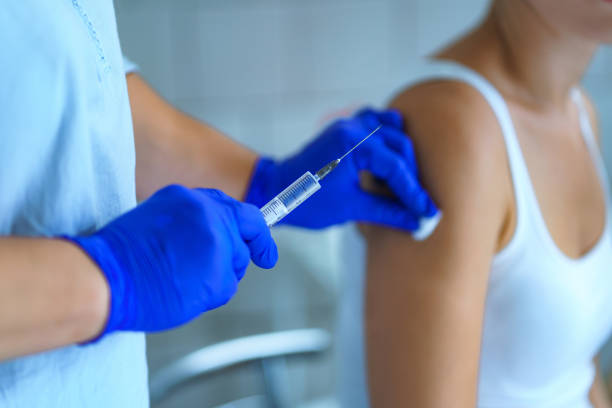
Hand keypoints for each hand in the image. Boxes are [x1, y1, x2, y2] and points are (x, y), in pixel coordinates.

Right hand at [64, 186, 277, 337]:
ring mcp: (216, 240)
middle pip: (246, 228)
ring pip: (236, 262)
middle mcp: (206, 212)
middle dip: (254, 246)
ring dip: (219, 276)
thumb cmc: (119, 258)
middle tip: (263, 258)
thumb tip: (212, 240)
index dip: (248, 224)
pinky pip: (227, 287)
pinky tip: (184, 293)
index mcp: (188, 198)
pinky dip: (210, 295)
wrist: (103, 278)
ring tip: (184, 280)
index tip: (260, 238)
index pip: (231, 206)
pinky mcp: (218, 271)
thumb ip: (190, 224)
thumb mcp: (157, 221)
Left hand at [245, 108, 437, 229]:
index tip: (428, 211)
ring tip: (405, 184)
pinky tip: (393, 156)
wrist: (276, 191)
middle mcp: (353, 127)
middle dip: (411, 176)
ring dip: (402, 156)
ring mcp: (348, 124)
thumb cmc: (307, 201)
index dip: (414, 192)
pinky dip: (388, 136)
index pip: (396, 167)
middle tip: (418, 203)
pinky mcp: (344, 129)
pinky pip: (375, 122)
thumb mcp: (351, 209)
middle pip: (399, 146)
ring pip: (391, 132)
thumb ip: (388, 212)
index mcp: (353, 144)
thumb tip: (418, 222)